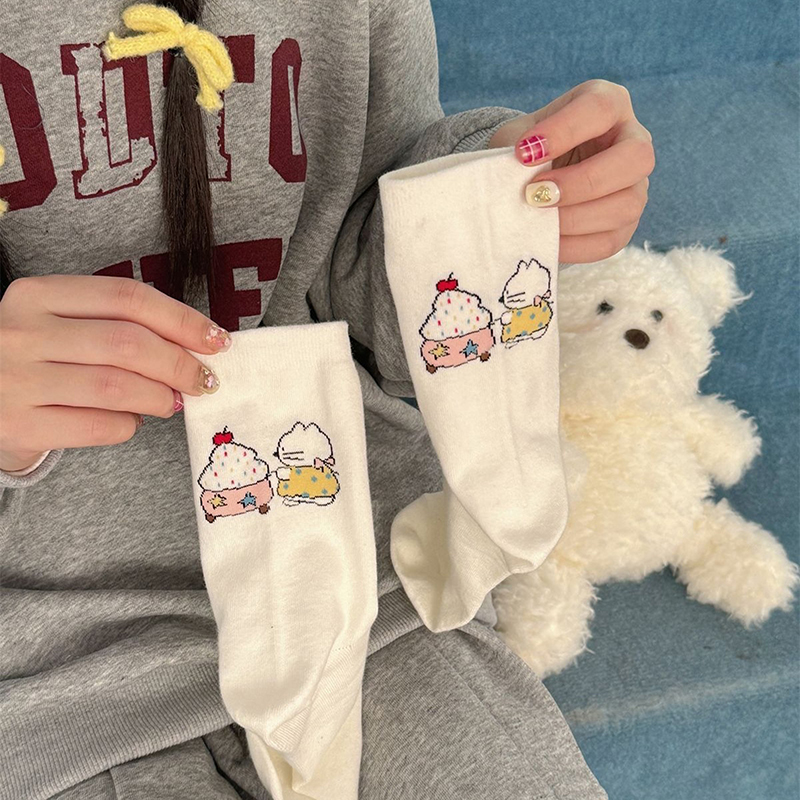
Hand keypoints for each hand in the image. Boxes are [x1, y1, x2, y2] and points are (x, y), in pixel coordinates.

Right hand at [0, 275, 230, 471]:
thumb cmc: (37, 358)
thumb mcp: (62, 324)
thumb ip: (118, 325)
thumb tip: (198, 345)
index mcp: (37, 294)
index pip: (127, 298)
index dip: (182, 320)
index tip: (216, 341)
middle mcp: (21, 332)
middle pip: (127, 343)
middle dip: (180, 364)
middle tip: (202, 381)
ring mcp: (15, 380)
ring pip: (117, 387)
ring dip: (159, 397)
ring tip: (169, 401)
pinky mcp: (19, 425)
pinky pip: (99, 426)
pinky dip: (129, 425)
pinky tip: (131, 419)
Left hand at [488, 79, 654, 262]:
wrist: (533, 177)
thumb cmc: (529, 149)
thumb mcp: (517, 137)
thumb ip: (515, 150)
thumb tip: (513, 180)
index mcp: (609, 104)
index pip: (601, 108)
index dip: (563, 131)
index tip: (522, 153)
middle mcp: (633, 141)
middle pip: (637, 157)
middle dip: (583, 181)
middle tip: (536, 193)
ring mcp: (635, 186)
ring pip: (628, 204)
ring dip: (577, 217)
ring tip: (538, 218)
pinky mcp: (624, 225)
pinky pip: (610, 241)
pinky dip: (575, 245)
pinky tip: (546, 240)